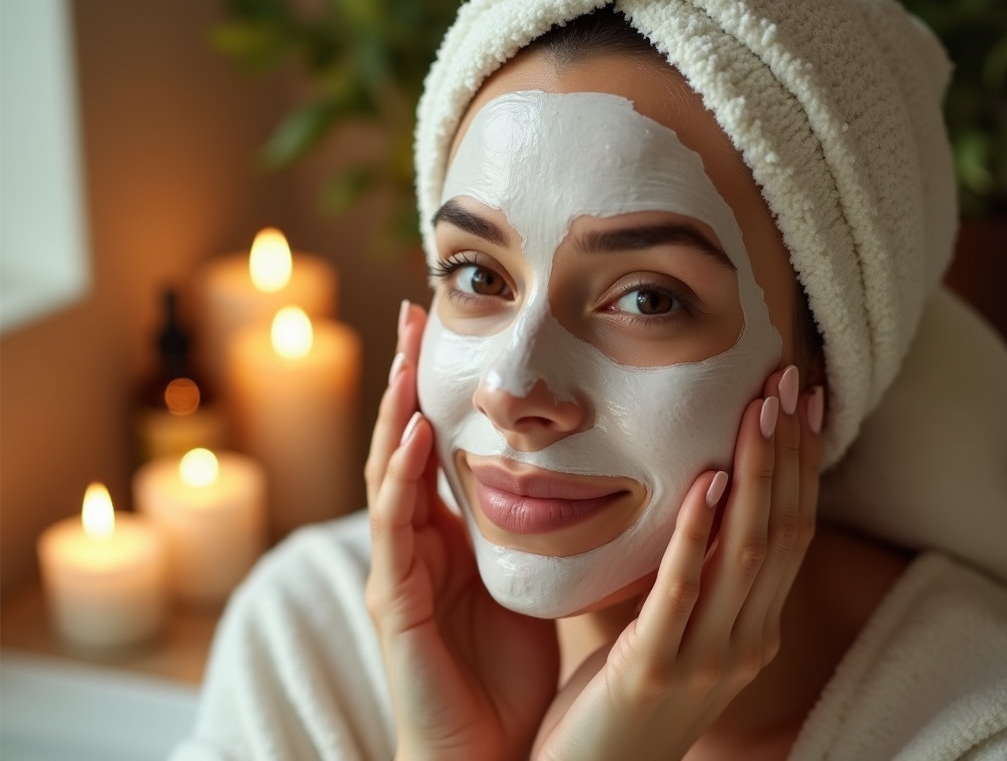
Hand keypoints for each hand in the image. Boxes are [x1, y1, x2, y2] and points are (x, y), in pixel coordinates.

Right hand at [364, 301, 559, 760]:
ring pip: (388, 474)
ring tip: (406, 349)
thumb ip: (542, 527)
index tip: (453, 325)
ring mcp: (399, 570)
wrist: (489, 754)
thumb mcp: (532, 580)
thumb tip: (597, 472)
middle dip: (405, 376)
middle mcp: (415, 543)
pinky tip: (416, 434)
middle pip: (404, 442)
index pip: (438, 445)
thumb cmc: (509, 671)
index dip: (440, 386)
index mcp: (448, 536)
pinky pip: (394, 531)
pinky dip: (402, 478)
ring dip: (395, 409)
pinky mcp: (395, 604)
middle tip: (414, 310)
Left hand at [531, 366, 823, 760]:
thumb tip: (690, 496)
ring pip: (749, 552)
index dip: (801, 464)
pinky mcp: (654, 669)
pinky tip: (707, 479)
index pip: (792, 531)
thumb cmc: (622, 698)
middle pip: (784, 531)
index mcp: (752, 628)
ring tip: (760, 409)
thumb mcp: (669, 628)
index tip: (804, 401)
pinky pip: (682, 590)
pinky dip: (699, 532)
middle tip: (791, 382)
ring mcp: (707, 659)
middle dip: (789, 453)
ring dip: (757, 475)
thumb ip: (688, 573)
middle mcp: (745, 640)